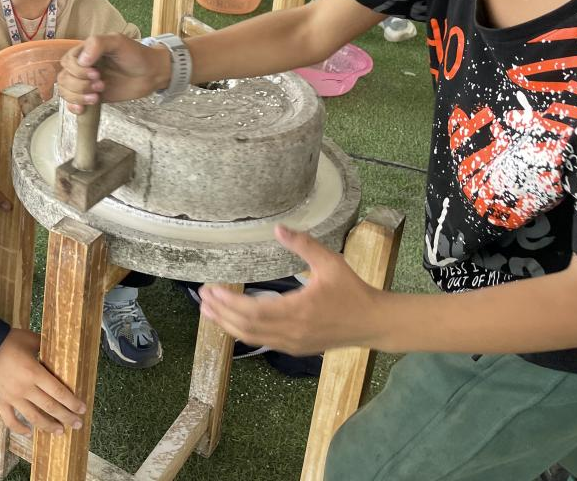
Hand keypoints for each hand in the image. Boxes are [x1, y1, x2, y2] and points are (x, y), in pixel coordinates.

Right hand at [0, 329, 85, 435]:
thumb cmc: (7, 340)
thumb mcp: (30, 339)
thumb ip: (45, 346)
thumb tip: (58, 349)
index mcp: (34, 372)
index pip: (58, 392)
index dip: (72, 402)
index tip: (82, 409)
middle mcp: (25, 388)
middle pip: (50, 407)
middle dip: (66, 417)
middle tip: (77, 424)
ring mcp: (12, 398)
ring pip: (33, 418)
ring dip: (48, 426)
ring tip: (59, 431)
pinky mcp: (0, 402)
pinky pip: (10, 420)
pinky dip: (20, 429)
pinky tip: (29, 432)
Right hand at [56, 36, 170, 114]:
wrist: (150, 74)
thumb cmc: (135, 54)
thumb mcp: (117, 41)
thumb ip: (97, 44)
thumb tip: (81, 60)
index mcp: (85, 52)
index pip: (67, 62)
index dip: (78, 70)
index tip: (96, 73)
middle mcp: (82, 67)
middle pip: (64, 78)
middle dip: (80, 85)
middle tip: (101, 85)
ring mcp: (85, 83)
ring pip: (65, 92)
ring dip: (78, 96)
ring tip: (96, 97)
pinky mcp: (91, 97)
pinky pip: (72, 103)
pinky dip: (73, 107)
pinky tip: (83, 108)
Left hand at [198, 226, 383, 355]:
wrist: (373, 323)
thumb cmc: (352, 291)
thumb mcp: (330, 263)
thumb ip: (303, 245)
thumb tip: (278, 227)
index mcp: (298, 311)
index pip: (253, 311)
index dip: (228, 303)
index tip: (210, 290)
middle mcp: (292, 332)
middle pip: (246, 327)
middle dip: (221, 313)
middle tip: (202, 299)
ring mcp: (294, 343)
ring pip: (253, 337)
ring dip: (228, 325)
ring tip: (209, 312)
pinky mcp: (297, 348)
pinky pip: (264, 342)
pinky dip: (245, 333)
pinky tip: (234, 323)